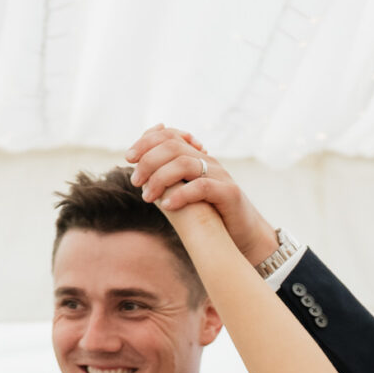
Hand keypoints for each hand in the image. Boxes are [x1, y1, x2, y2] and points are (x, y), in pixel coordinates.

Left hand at [126, 127, 280, 268]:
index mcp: (197, 158)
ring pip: (184, 163)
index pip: (168, 136)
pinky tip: (167, 206)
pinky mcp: (229, 193)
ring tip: (148, 196)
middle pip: (173, 146)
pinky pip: (201, 187)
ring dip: (160, 178)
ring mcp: (220, 175)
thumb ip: (168, 182)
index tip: (129, 157)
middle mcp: (208, 161)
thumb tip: (141, 176)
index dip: (146, 142)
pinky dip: (181, 195)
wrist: (245, 236)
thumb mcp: (186, 195)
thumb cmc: (212, 217)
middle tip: (136, 181)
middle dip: (148, 161)